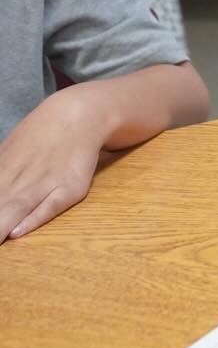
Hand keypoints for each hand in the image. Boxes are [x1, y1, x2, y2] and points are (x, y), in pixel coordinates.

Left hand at [0, 89, 106, 240]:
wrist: (79, 115)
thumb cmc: (42, 135)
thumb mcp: (8, 150)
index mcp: (2, 170)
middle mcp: (19, 178)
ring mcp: (45, 183)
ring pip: (14, 210)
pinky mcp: (70, 188)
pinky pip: (49, 207)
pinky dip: (33, 219)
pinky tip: (17, 233)